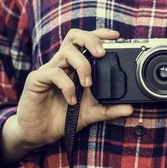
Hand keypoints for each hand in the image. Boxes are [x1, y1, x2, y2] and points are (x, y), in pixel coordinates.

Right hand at [4, 28, 133, 155]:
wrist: (38, 133)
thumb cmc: (62, 118)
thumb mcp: (90, 113)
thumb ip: (109, 110)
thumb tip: (130, 109)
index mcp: (74, 66)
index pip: (86, 41)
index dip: (99, 33)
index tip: (116, 36)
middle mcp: (62, 64)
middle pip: (74, 36)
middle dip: (90, 39)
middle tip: (102, 54)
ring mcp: (49, 70)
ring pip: (66, 51)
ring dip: (82, 65)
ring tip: (88, 84)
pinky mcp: (37, 79)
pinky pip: (53, 73)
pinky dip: (67, 85)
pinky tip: (72, 100)